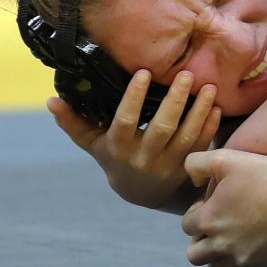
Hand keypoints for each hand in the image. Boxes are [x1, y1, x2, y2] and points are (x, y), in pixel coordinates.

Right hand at [48, 69, 220, 209]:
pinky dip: (210, 126)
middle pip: (162, 128)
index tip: (144, 72)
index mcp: (119, 148)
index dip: (134, 98)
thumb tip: (51, 100)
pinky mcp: (187, 167)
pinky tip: (215, 105)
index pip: (125, 121)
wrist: (143, 194)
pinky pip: (201, 145)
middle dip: (176, 100)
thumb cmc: (116, 158)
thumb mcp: (94, 144)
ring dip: (199, 110)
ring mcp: (168, 165)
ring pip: (187, 136)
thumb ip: (75, 122)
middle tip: (186, 73)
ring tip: (208, 86)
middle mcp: (144, 158)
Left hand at [181, 148, 266, 266]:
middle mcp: (220, 246)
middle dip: (200, 238)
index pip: (186, 225)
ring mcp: (240, 260)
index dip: (196, 212)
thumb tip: (191, 179)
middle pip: (194, 254)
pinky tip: (246, 246)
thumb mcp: (226, 158)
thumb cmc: (264, 173)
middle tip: (217, 221)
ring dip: (216, 253)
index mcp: (208, 220)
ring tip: (231, 233)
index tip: (211, 203)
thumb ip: (196, 163)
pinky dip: (236, 264)